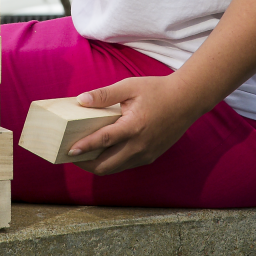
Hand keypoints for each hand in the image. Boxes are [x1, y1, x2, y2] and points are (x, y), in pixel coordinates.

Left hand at [68, 73, 196, 175]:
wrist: (186, 101)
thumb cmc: (157, 91)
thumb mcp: (129, 87)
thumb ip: (104, 95)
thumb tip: (81, 100)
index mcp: (134, 126)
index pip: (104, 140)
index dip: (85, 147)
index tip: (69, 151)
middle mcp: (140, 145)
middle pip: (107, 165)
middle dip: (86, 164)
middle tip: (72, 156)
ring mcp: (146, 154)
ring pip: (116, 168)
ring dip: (98, 165)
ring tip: (84, 156)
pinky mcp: (150, 157)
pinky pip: (126, 165)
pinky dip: (112, 162)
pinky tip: (104, 152)